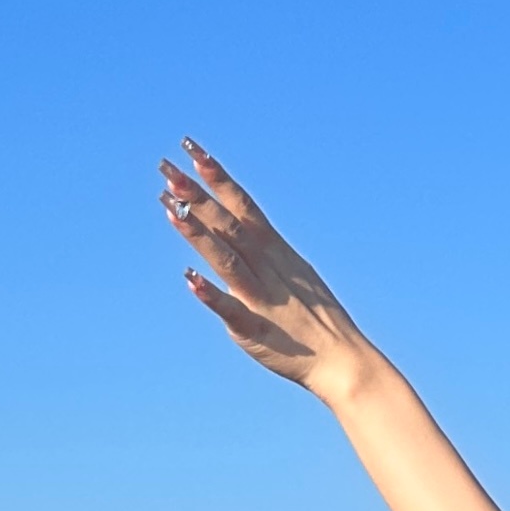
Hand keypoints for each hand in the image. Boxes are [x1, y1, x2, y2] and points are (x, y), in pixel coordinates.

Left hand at [160, 144, 378, 401]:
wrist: (344, 362)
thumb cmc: (315, 319)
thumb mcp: (291, 274)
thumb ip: (256, 254)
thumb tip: (223, 235)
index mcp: (275, 252)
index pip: (242, 206)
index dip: (217, 177)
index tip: (191, 149)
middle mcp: (267, 268)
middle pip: (228, 225)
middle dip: (196, 196)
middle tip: (165, 167)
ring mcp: (261, 297)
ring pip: (226, 259)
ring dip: (199, 234)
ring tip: (170, 208)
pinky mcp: (255, 330)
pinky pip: (232, 310)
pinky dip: (212, 294)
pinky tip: (189, 277)